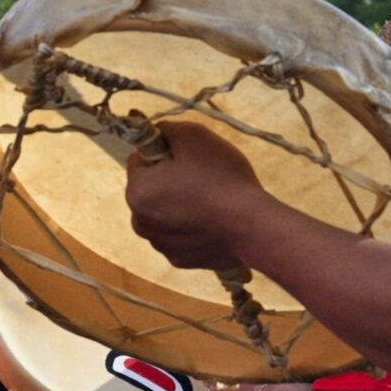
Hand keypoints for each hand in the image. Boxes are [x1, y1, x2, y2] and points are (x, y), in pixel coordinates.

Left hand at [125, 122, 263, 271]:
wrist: (252, 228)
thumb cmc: (220, 178)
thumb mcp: (195, 136)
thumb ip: (166, 129)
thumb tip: (154, 133)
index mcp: (137, 191)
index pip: (139, 161)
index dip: (163, 155)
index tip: (188, 158)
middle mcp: (140, 222)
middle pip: (150, 190)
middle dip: (168, 182)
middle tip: (201, 178)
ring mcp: (160, 245)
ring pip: (163, 215)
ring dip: (177, 207)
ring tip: (210, 203)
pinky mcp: (179, 261)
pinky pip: (179, 236)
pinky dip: (190, 229)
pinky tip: (212, 224)